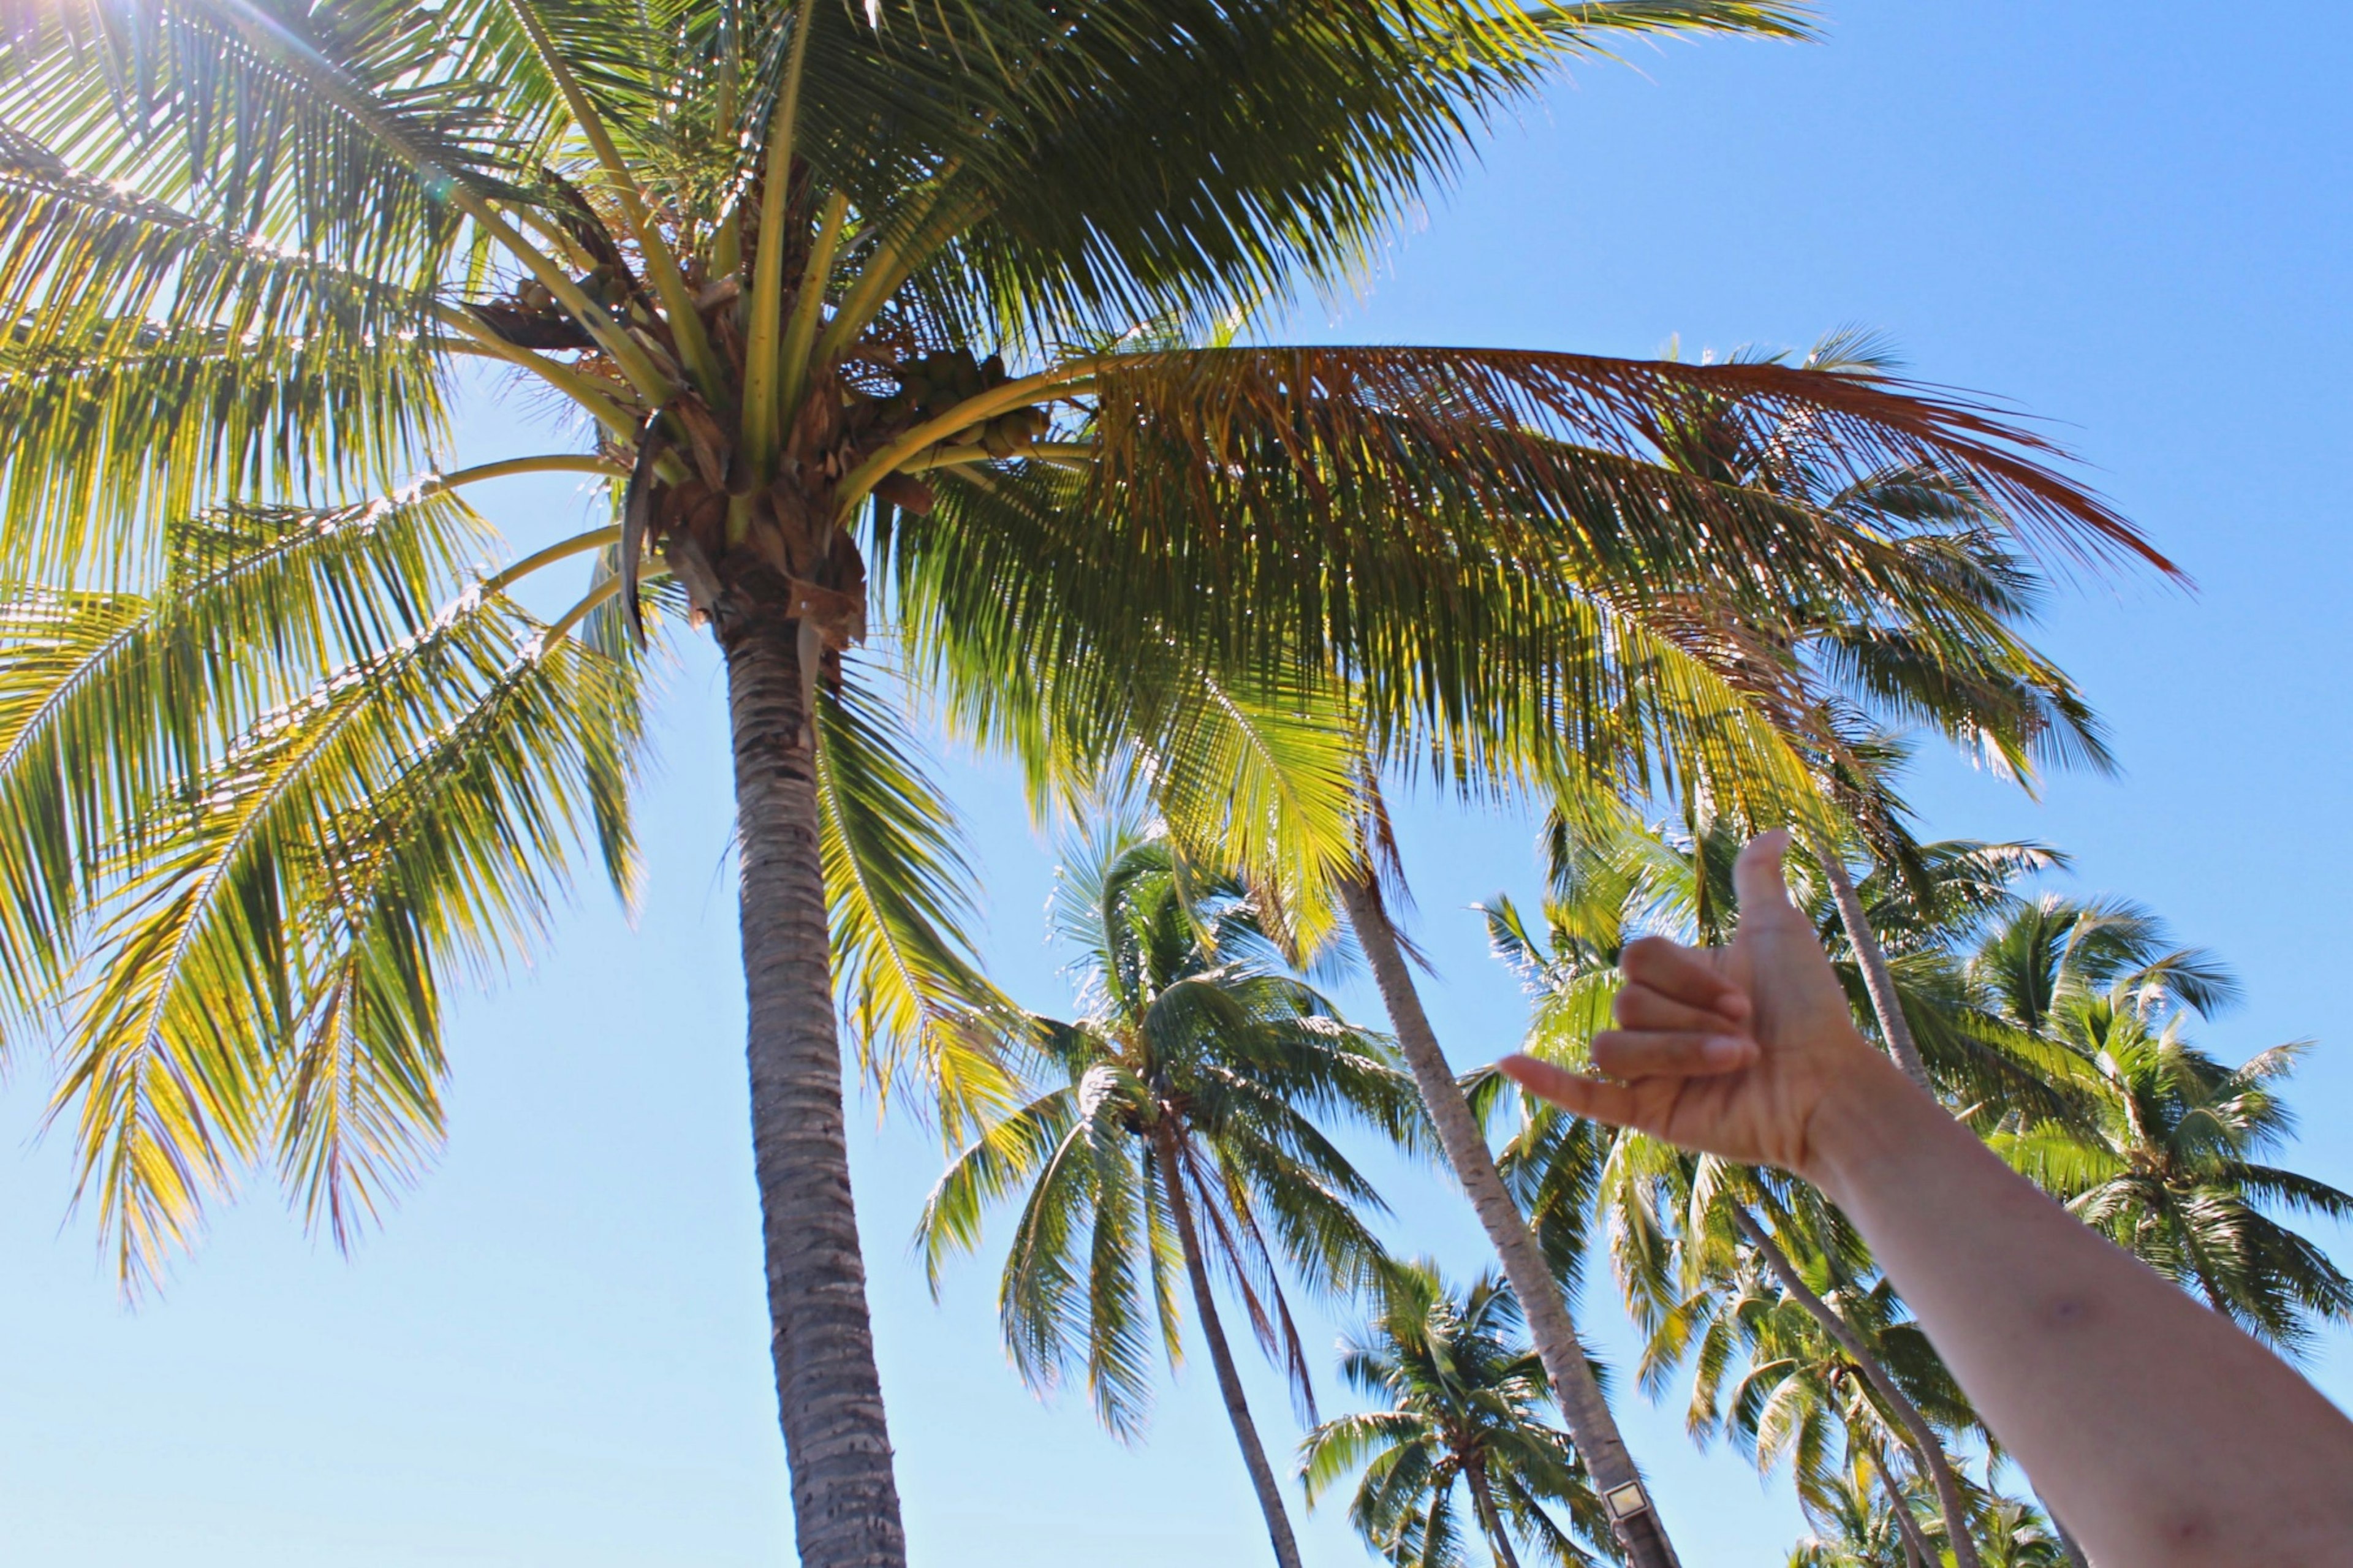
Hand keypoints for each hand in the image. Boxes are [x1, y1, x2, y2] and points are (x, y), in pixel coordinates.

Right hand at [1499, 829, 1898, 1180]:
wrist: (1830, 1088)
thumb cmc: (1812, 1013)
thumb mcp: (1780, 932)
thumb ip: (1757, 883)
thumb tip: (1776, 831)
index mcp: (1676, 982)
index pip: (1638, 957)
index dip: (1688, 976)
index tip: (1747, 998)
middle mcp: (1657, 1023)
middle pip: (1627, 1000)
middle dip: (1692, 1017)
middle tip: (1747, 1035)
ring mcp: (1649, 1071)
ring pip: (1613, 1044)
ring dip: (1678, 1052)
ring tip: (1736, 1063)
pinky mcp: (1647, 1113)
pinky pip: (1584, 1094)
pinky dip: (1546, 1082)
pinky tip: (1511, 1063)